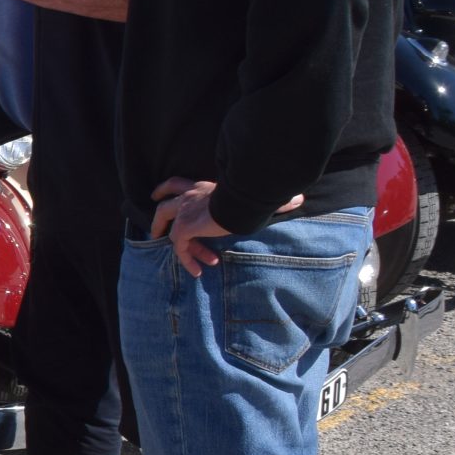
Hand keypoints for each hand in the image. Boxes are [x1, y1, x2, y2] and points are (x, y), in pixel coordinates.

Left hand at [148, 177, 303, 276]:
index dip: (167, 188)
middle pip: (166, 200)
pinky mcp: (185, 226)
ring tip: (188, 262)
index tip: (159, 194)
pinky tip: (198, 271)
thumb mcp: (260, 198)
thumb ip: (276, 200)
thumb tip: (299, 199)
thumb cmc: (254, 195)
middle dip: (158, 214)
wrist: (244, 198)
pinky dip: (186, 259)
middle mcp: (191, 195)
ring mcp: (185, 210)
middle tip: (154, 230)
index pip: (180, 183)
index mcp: (204, 186)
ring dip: (172, 242)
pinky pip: (178, 246)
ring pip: (165, 222)